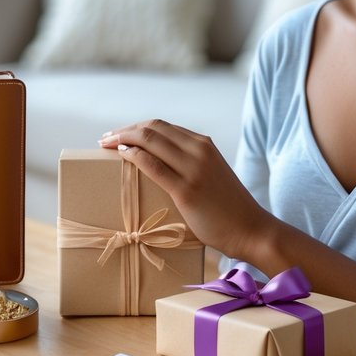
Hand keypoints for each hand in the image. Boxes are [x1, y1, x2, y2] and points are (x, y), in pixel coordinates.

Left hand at [99, 119, 270, 257]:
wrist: (250, 229)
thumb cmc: (228, 209)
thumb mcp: (210, 175)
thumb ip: (189, 165)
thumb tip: (158, 166)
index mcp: (204, 144)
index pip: (162, 126)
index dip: (136, 127)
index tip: (118, 135)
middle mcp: (199, 150)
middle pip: (153, 128)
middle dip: (125, 130)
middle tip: (105, 139)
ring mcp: (193, 168)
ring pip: (150, 141)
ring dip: (123, 139)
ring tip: (106, 146)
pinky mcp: (186, 190)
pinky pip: (153, 165)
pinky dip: (134, 156)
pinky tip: (122, 155)